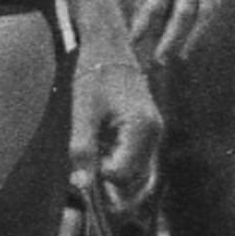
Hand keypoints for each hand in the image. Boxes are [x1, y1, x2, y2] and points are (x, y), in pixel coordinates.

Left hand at [70, 42, 160, 212]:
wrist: (108, 49)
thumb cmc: (93, 78)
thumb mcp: (82, 113)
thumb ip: (82, 149)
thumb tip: (81, 185)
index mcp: (142, 129)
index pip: (122, 175)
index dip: (98, 176)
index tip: (81, 163)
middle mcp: (154, 136)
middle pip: (134, 183)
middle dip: (108, 185)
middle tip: (84, 170)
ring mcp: (152, 137)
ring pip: (137, 178)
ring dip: (113, 180)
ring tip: (93, 162)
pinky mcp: (145, 137)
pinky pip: (136, 166)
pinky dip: (118, 170)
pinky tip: (101, 158)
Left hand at [123, 0, 219, 62]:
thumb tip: (134, 19)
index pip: (156, 4)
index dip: (144, 28)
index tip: (132, 44)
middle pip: (185, 13)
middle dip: (170, 41)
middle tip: (156, 64)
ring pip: (206, 11)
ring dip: (192, 38)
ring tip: (176, 57)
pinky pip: (216, 0)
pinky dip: (206, 22)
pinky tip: (193, 37)